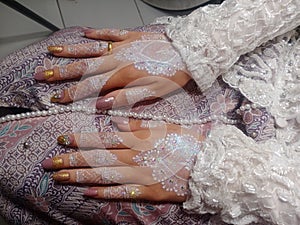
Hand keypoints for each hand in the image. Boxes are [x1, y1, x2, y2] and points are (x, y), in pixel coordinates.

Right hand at [34, 28, 190, 109]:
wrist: (189, 52)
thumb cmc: (174, 74)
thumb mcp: (153, 93)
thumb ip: (126, 99)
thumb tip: (102, 104)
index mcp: (123, 76)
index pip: (91, 87)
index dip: (72, 94)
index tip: (56, 99)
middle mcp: (118, 59)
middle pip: (85, 67)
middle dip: (62, 73)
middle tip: (43, 75)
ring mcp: (123, 46)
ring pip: (92, 49)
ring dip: (72, 51)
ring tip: (53, 51)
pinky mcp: (131, 37)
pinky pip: (111, 34)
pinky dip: (97, 34)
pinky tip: (86, 34)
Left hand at [41, 118, 209, 201]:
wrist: (206, 164)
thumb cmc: (185, 141)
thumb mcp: (163, 126)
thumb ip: (137, 123)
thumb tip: (115, 117)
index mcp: (138, 139)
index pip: (102, 139)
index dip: (80, 139)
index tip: (61, 139)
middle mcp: (134, 158)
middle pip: (97, 159)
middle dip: (71, 161)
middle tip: (49, 162)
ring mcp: (139, 177)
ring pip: (103, 176)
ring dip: (80, 177)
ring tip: (59, 178)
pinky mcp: (146, 192)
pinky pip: (121, 193)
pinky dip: (104, 193)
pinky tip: (87, 193)